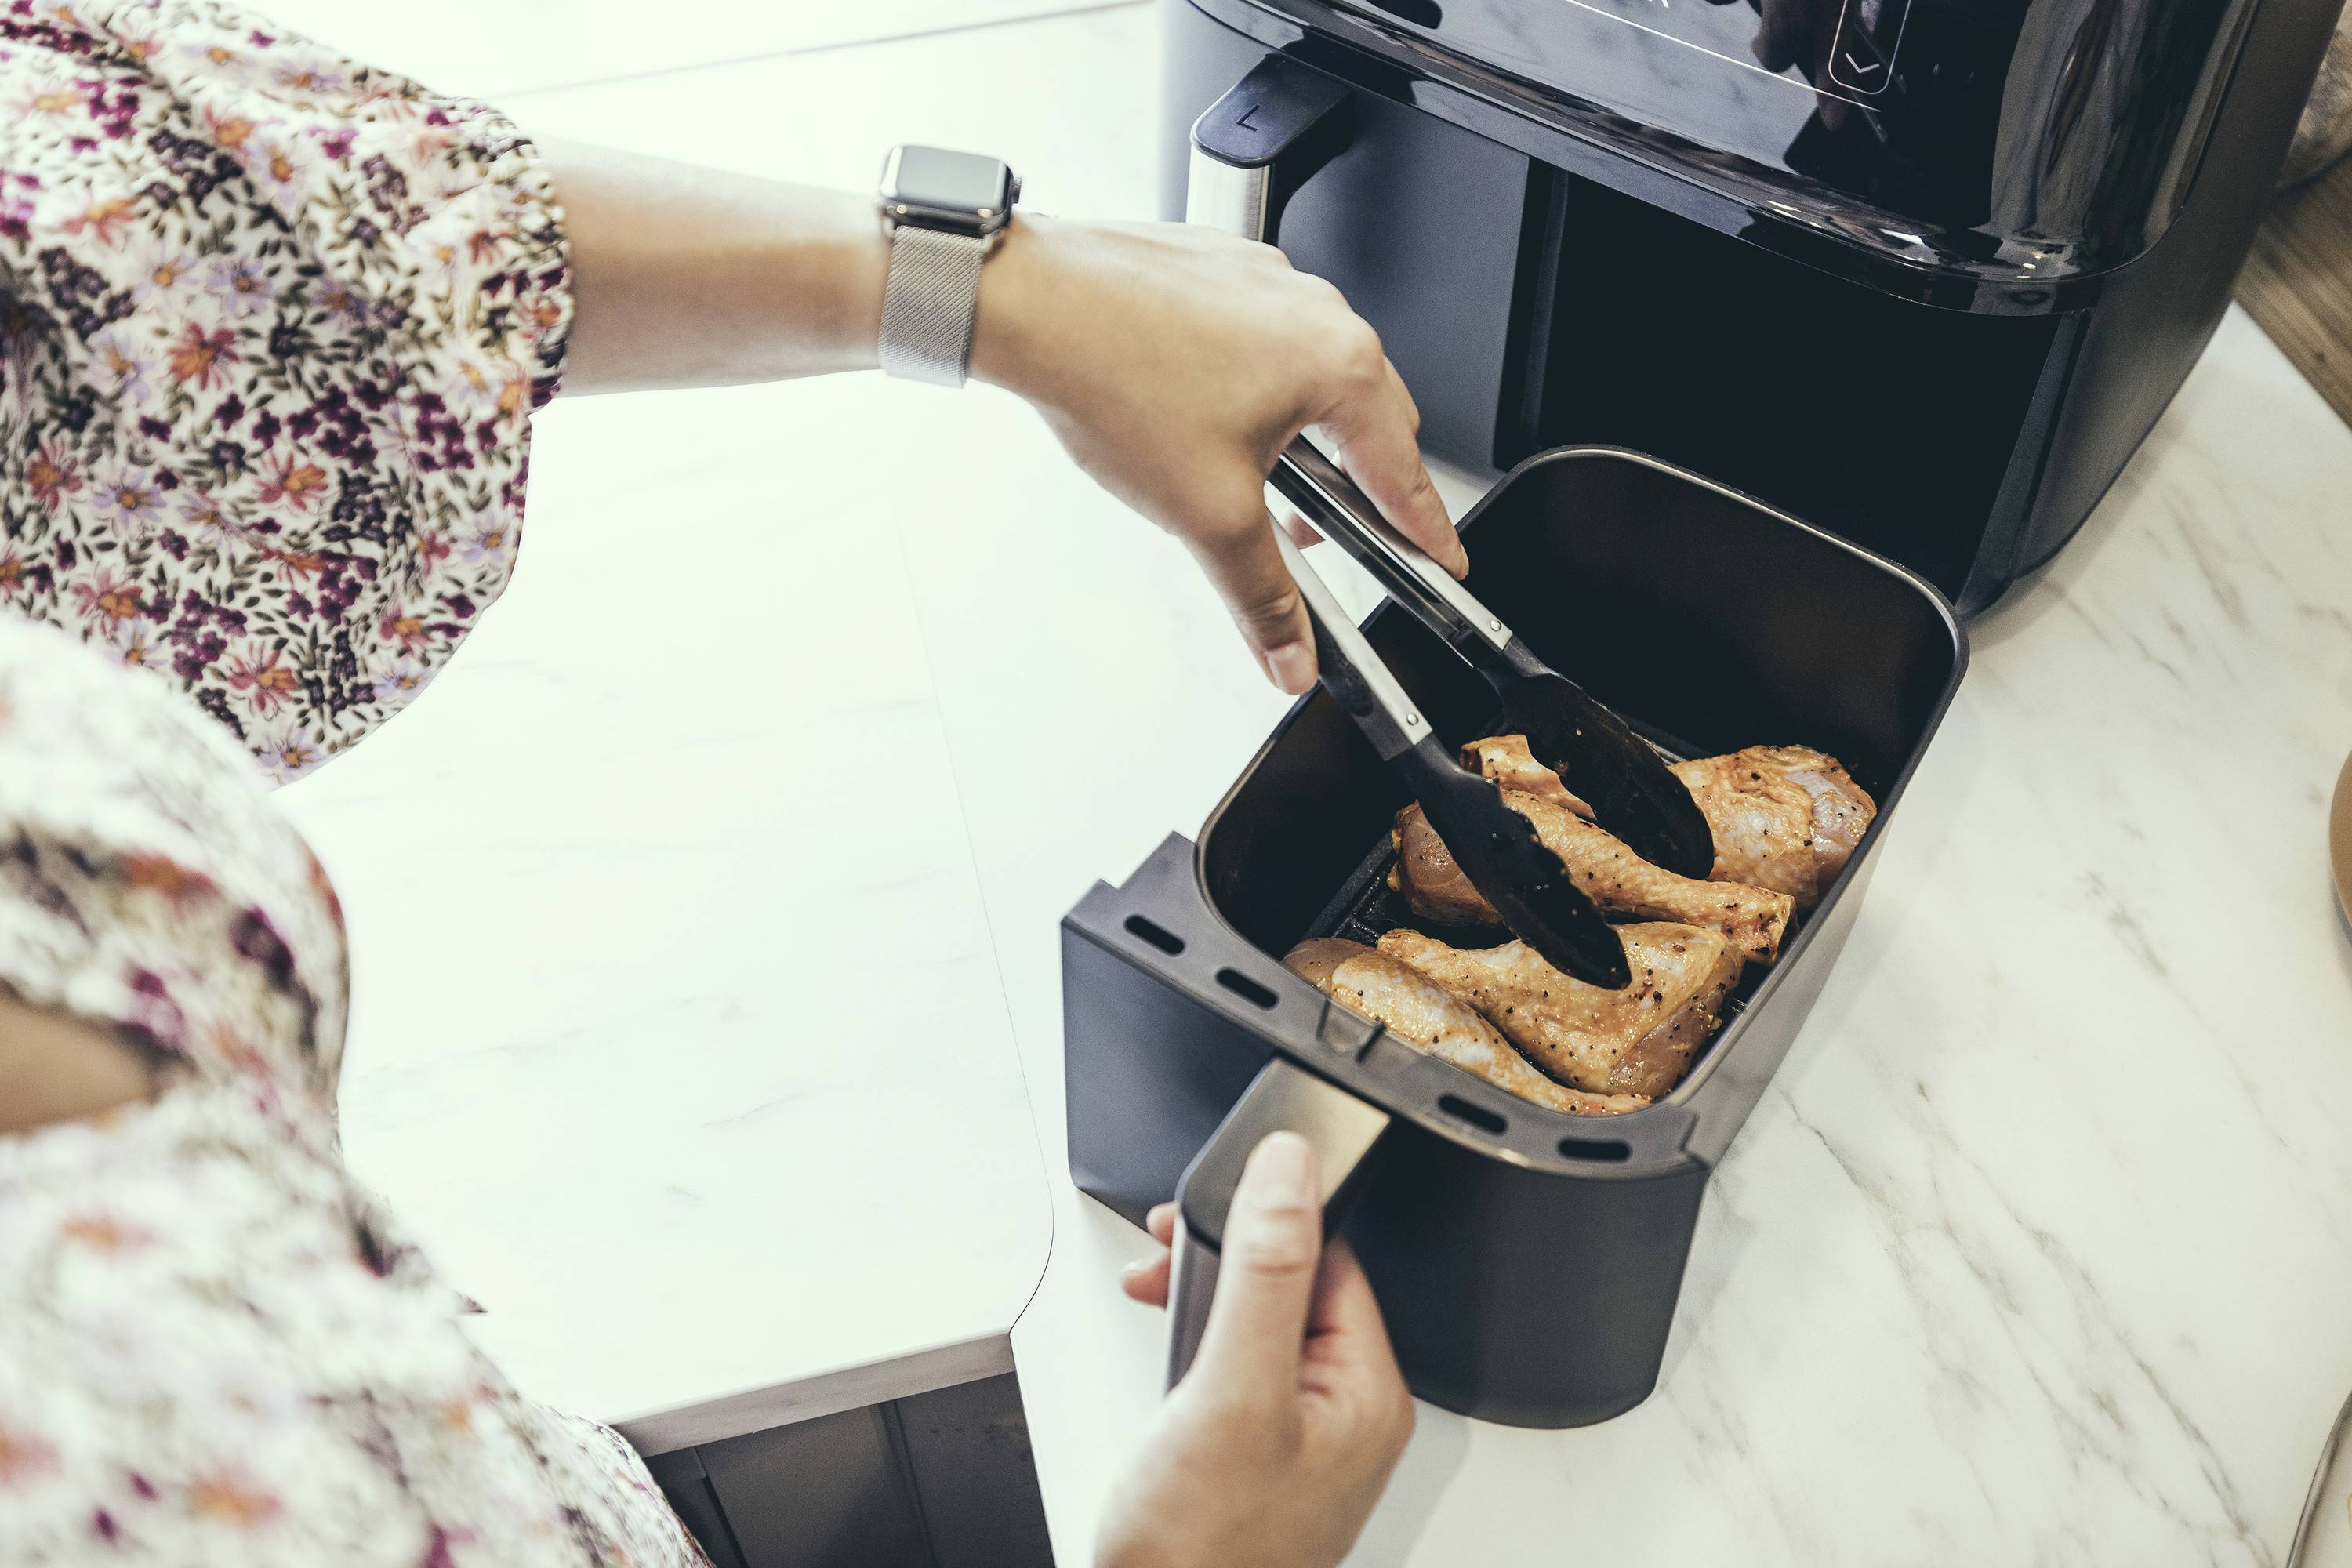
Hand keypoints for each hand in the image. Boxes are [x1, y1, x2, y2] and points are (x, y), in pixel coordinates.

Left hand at [971, 216, 1461, 695]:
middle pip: (1368, 424)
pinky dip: (1254, 396)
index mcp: (1340, 364)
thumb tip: (1290, 652)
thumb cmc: (1114, 375)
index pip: (1406, 472)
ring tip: (1246, 490)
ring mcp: (1268, 283)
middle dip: (1351, 493)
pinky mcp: (1221, 272)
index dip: (1427, 533)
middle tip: (1322, 544)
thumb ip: (1262, 596)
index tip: (1444, 562)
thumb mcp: (1207, 515)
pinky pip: (1263, 344)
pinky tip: (1203, 428)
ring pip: (1312, 381)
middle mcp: (1316, 312)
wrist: (1030, 303)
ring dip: (1296, 445)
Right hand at [1097, 1131, 1413, 1567]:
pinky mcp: (1259, 1455)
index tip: (1201, 1217)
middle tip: (1163, 1259)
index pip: (1333, 1257)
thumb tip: (1290, 1173)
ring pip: (1260, 1324)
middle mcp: (1346, 1414)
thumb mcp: (1231, 1388)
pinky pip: (1239, 1371)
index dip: (1265, 1222)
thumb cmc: (1201, 1550)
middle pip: (1294, 1285)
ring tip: (1156, 1303)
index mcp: (1367, 1392)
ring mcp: (1304, 1439)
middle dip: (1224, 1259)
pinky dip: (1196, 1350)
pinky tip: (1166, 1364)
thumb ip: (1265, 1271)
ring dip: (1204, 1300)